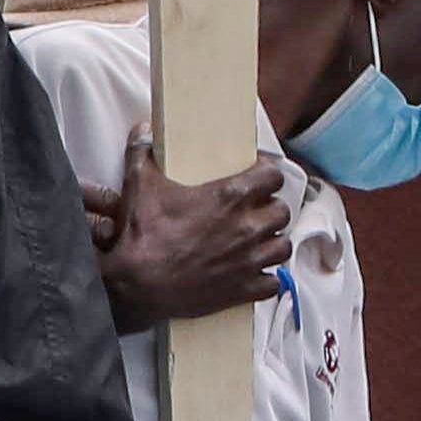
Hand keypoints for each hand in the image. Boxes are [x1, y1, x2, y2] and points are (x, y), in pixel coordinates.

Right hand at [92, 147, 294, 331]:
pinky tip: (252, 274)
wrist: (138, 286)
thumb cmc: (143, 236)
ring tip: (257, 241)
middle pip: (282, 211)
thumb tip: (142, 130)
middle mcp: (248, 227)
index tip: (259, 175)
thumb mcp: (139, 185)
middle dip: (270, 209)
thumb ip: (143, 153)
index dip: (268, 173)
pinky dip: (266, 279)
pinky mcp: (244, 289)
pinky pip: (272, 284)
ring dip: (272, 242)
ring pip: (282, 246)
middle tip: (254, 210)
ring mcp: (250, 260)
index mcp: (231, 196)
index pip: (273, 175)